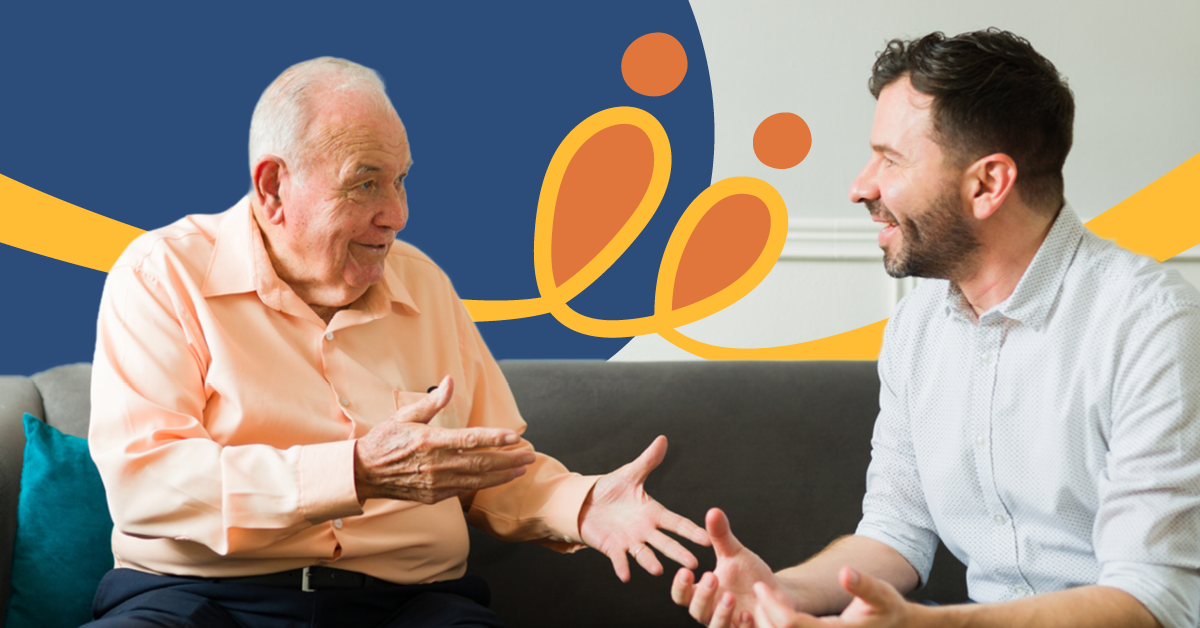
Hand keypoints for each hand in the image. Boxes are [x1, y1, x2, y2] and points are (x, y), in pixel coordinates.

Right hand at [354, 376, 534, 503]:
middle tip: (530, 454)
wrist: (363, 473)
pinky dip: (485, 484)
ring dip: (503, 474)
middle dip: (509, 459)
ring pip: (477, 479)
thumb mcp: (405, 415)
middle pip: (481, 462)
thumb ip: (432, 401)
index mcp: (430, 441)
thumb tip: (449, 382)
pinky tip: (500, 478)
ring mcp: (436, 483)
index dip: (495, 438)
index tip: (515, 436)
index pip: (470, 439)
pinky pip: (465, 490)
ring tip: (522, 467)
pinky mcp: (434, 496)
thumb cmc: (385, 440)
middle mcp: (435, 464)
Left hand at [578, 435, 710, 581]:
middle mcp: (645, 530)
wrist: (585, 502)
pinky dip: (622, 566)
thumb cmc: (610, 489)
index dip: (691, 531)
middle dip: (679, 553)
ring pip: (644, 553)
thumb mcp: (630, 474)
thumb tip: (662, 439)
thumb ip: (647, 460)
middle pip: (665, 543)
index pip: (676, 522)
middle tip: (694, 565)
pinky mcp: (612, 547)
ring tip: (658, 570)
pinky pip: (618, 558)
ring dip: (650, 562)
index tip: (707, 540)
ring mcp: (629, 540)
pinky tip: (625, 575)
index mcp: (653, 512)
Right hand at [672, 508, 789, 626]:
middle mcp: (711, 612)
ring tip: (729, 596)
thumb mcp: (735, 554)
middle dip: (703, 595)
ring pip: (715, 627)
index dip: (680, 586)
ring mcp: (728, 625)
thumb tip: (713, 511)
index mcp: (703, 593)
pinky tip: (748, 613)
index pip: (682, 595)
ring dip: (720, 613)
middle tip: (711, 576)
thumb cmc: (750, 575)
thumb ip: (721, 537)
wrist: (776, 593)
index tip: (685, 570)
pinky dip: (742, 625)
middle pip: (696, 610)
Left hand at [752, 567, 917, 627]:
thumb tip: (846, 573)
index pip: (792, 624)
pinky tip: (768, 615)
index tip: (759, 586)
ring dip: (767, 625)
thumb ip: (863, 585)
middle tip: (754, 593)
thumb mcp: (882, 594)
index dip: (773, 605)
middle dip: (763, 616)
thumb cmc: (889, 610)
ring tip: (758, 603)